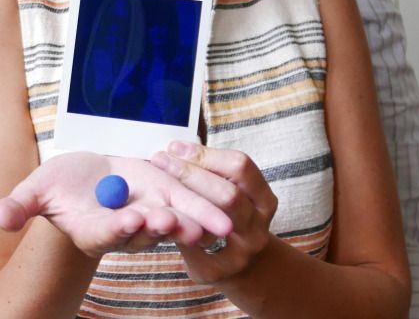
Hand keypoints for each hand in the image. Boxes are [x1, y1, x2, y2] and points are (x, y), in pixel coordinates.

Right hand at [0, 151, 232, 257]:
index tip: (129, 220)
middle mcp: (125, 228)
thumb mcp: (35, 193)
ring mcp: (148, 213)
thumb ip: (20, 206)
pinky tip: (225, 197)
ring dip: (194, 218)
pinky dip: (204, 199)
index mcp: (93, 230)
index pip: (107, 233)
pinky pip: (187, 200)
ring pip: (175, 219)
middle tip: (172, 221)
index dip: (118, 227)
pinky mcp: (166, 196)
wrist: (86, 179)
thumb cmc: (57, 189)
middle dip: (161, 227)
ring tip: (214, 221)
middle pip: (147, 232)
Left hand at [149, 141, 277, 281]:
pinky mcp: (217, 271)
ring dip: (180, 199)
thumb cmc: (226, 215)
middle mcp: (258, 227)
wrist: (237, 262)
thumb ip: (213, 172)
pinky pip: (191, 248)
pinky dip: (175, 229)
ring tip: (155, 182)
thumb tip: (178, 146)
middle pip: (228, 195)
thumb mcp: (230, 191)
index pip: (240, 167)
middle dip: (190, 173)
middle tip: (159, 159)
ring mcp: (241, 253)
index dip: (207, 154)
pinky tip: (159, 214)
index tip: (175, 147)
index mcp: (263, 199)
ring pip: (209, 223)